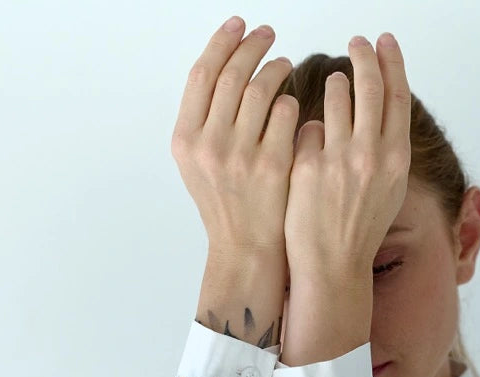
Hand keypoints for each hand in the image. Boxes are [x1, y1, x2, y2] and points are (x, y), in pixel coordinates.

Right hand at [171, 17, 298, 265]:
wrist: (245, 249)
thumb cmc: (225, 204)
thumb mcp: (196, 162)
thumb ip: (204, 118)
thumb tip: (223, 65)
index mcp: (185, 139)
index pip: (201, 75)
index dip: (220, 43)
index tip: (237, 25)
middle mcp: (208, 144)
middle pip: (231, 76)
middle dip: (251, 47)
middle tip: (267, 33)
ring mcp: (240, 155)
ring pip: (260, 90)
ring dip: (275, 69)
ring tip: (284, 63)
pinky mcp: (272, 166)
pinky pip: (285, 116)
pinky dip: (290, 102)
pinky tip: (294, 101)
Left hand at [283, 32, 410, 283]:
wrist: (334, 266)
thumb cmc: (359, 230)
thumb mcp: (388, 189)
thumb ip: (384, 149)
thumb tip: (374, 112)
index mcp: (397, 159)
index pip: (398, 96)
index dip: (392, 63)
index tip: (384, 42)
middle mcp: (372, 154)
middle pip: (371, 86)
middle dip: (364, 56)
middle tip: (358, 42)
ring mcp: (340, 159)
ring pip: (336, 97)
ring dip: (335, 85)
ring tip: (334, 82)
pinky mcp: (308, 166)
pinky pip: (307, 127)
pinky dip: (308, 130)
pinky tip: (309, 146)